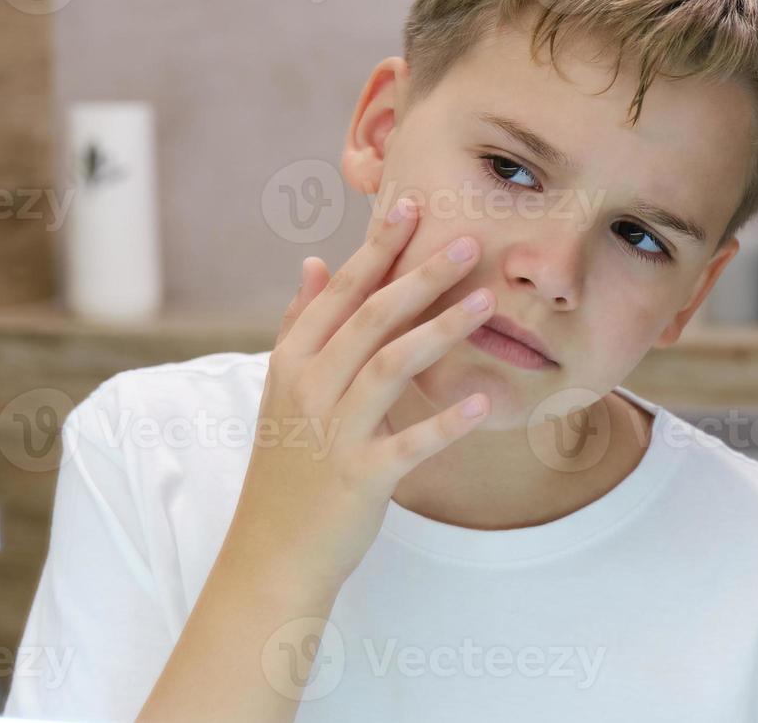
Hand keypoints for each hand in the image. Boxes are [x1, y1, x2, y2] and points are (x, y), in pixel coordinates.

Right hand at [226, 196, 495, 594]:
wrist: (271, 553)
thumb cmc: (288, 466)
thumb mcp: (282, 390)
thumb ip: (300, 324)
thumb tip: (313, 261)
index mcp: (292, 362)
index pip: (341, 292)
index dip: (377, 248)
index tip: (413, 203)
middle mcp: (308, 390)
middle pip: (369, 318)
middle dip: (419, 275)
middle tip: (467, 239)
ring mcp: (333, 434)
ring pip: (388, 368)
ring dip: (439, 330)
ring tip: (486, 302)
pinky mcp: (360, 478)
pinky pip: (409, 445)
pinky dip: (445, 422)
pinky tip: (484, 401)